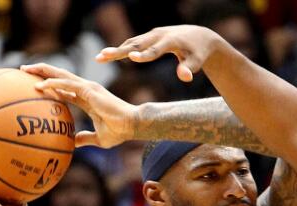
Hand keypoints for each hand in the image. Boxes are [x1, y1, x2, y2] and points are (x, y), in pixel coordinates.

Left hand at [22, 63, 135, 148]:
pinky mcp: (90, 90)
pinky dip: (53, 83)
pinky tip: (40, 84)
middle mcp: (86, 89)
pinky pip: (67, 84)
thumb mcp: (98, 138)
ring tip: (25, 70)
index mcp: (87, 99)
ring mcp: (88, 88)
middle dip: (41, 71)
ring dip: (42, 71)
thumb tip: (72, 143)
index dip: (49, 85)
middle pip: (59, 76)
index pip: (64, 88)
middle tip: (23, 70)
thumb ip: (85, 138)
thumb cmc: (120, 131)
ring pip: (60, 74)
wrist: (132, 125)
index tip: (33, 84)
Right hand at [96, 25, 223, 82]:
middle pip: (136, 44)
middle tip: (102, 56)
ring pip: (131, 42)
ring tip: (99, 58)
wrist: (198, 36)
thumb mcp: (197, 61)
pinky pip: (132, 43)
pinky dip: (121, 49)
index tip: (131, 58)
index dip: (144, 55)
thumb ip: (190, 69)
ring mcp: (151, 35)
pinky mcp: (148, 38)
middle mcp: (158, 35)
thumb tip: (184, 78)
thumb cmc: (198, 52)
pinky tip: (107, 56)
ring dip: (115, 50)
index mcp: (170, 41)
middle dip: (119, 51)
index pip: (155, 50)